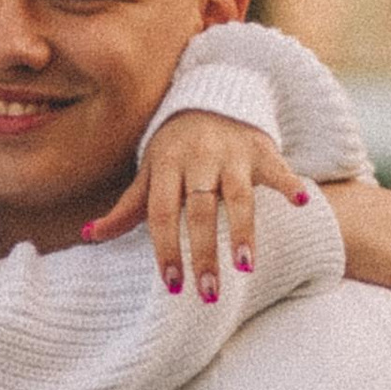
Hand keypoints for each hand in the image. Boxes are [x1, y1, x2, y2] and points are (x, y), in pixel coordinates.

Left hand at [81, 112, 310, 302]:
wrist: (211, 95)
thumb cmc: (176, 148)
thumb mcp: (149, 172)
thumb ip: (126, 208)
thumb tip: (89, 235)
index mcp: (165, 165)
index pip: (162, 212)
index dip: (166, 249)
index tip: (173, 284)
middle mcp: (198, 158)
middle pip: (200, 210)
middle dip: (203, 253)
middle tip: (208, 294)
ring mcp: (232, 152)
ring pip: (238, 194)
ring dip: (243, 231)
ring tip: (246, 266)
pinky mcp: (261, 148)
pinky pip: (277, 166)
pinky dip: (289, 182)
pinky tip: (301, 201)